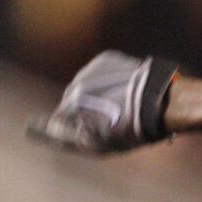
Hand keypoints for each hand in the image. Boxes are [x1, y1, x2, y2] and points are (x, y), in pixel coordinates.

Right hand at [27, 51, 178, 153]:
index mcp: (72, 102)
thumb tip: (43, 130)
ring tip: (119, 106)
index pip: (61, 117)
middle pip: (74, 99)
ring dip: (97, 93)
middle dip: (86, 109)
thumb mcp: (95, 144)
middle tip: (109, 122)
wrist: (158, 100)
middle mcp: (78, 81)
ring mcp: (92, 67)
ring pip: (88, 84)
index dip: (74, 127)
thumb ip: (64, 138)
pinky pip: (101, 72)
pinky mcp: (108, 58)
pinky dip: (108, 81)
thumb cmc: (128, 129)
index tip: (87, 133)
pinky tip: (123, 91)